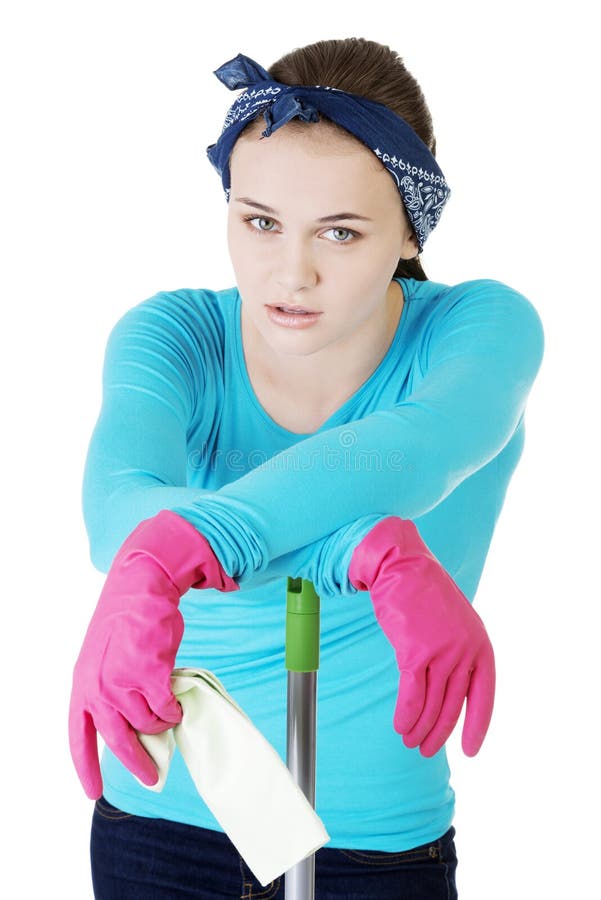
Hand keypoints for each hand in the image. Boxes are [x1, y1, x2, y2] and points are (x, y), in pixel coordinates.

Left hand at [69, 509, 238, 798]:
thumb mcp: (107, 660)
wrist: (141, 588)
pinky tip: (176, 698)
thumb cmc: (128, 623)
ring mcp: (123, 683)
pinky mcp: (150, 675)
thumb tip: (136, 728)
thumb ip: (112, 693)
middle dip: (137, 764)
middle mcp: (98, 689)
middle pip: (118, 741)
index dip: (86, 768)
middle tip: (153, 776)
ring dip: (162, 721)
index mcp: (82, 686)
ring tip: (168, 708)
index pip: (78, 738)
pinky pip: (167, 708)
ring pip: (149, 723)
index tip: (92, 791)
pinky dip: (175, 708)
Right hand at [349, 517, 494, 756]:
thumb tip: (449, 690)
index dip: (476, 726)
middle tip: (426, 749)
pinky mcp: (415, 652)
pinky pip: (412, 695)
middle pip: (453, 705)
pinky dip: (406, 715)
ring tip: (409, 741)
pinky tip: (400, 726)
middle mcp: (465, 651)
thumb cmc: (423, 594)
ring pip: (431, 704)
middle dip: (439, 733)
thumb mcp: (454, 623)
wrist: (401, 566)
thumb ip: (457, 653)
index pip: (484, 696)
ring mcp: (442, 652)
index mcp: (480, 645)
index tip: (469, 750)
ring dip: (419, 728)